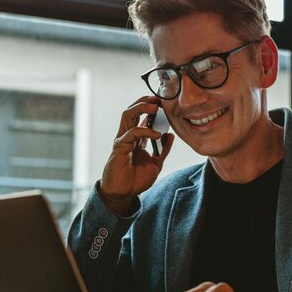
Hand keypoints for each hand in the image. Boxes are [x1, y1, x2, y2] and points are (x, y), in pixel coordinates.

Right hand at [99, 96, 174, 214]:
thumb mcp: (156, 163)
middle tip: (159, 98)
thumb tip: (171, 136)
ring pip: (127, 115)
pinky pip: (131, 133)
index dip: (152, 107)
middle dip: (145, 101)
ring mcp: (123, 140)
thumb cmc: (136, 179)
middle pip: (133, 110)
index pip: (142, 116)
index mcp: (137, 138)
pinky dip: (145, 131)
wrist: (124, 193)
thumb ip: (163, 150)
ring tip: (155, 107)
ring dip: (141, 108)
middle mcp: (128, 136)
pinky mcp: (120, 147)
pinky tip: (157, 135)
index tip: (166, 102)